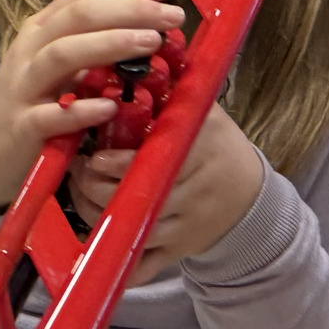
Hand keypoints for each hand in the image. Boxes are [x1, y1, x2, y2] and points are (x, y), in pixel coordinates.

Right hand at [0, 0, 186, 212]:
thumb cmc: (34, 103)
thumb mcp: (60, 68)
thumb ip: (94, 47)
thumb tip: (151, 28)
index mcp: (41, 31)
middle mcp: (30, 51)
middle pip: (78, 17)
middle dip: (129, 10)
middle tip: (171, 16)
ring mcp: (23, 87)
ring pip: (62, 54)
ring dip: (110, 44)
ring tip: (152, 42)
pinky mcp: (23, 127)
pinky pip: (51, 115)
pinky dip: (82, 109)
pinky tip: (111, 108)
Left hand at [65, 101, 265, 282]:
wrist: (250, 195)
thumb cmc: (215, 146)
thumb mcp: (203, 113)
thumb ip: (170, 92)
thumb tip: (131, 60)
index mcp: (201, 152)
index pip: (155, 162)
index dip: (118, 163)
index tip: (95, 157)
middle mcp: (194, 193)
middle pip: (136, 200)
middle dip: (95, 188)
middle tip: (78, 171)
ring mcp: (185, 228)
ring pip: (131, 231)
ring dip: (94, 216)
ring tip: (79, 192)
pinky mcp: (177, 253)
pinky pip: (142, 268)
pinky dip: (116, 263)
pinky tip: (92, 247)